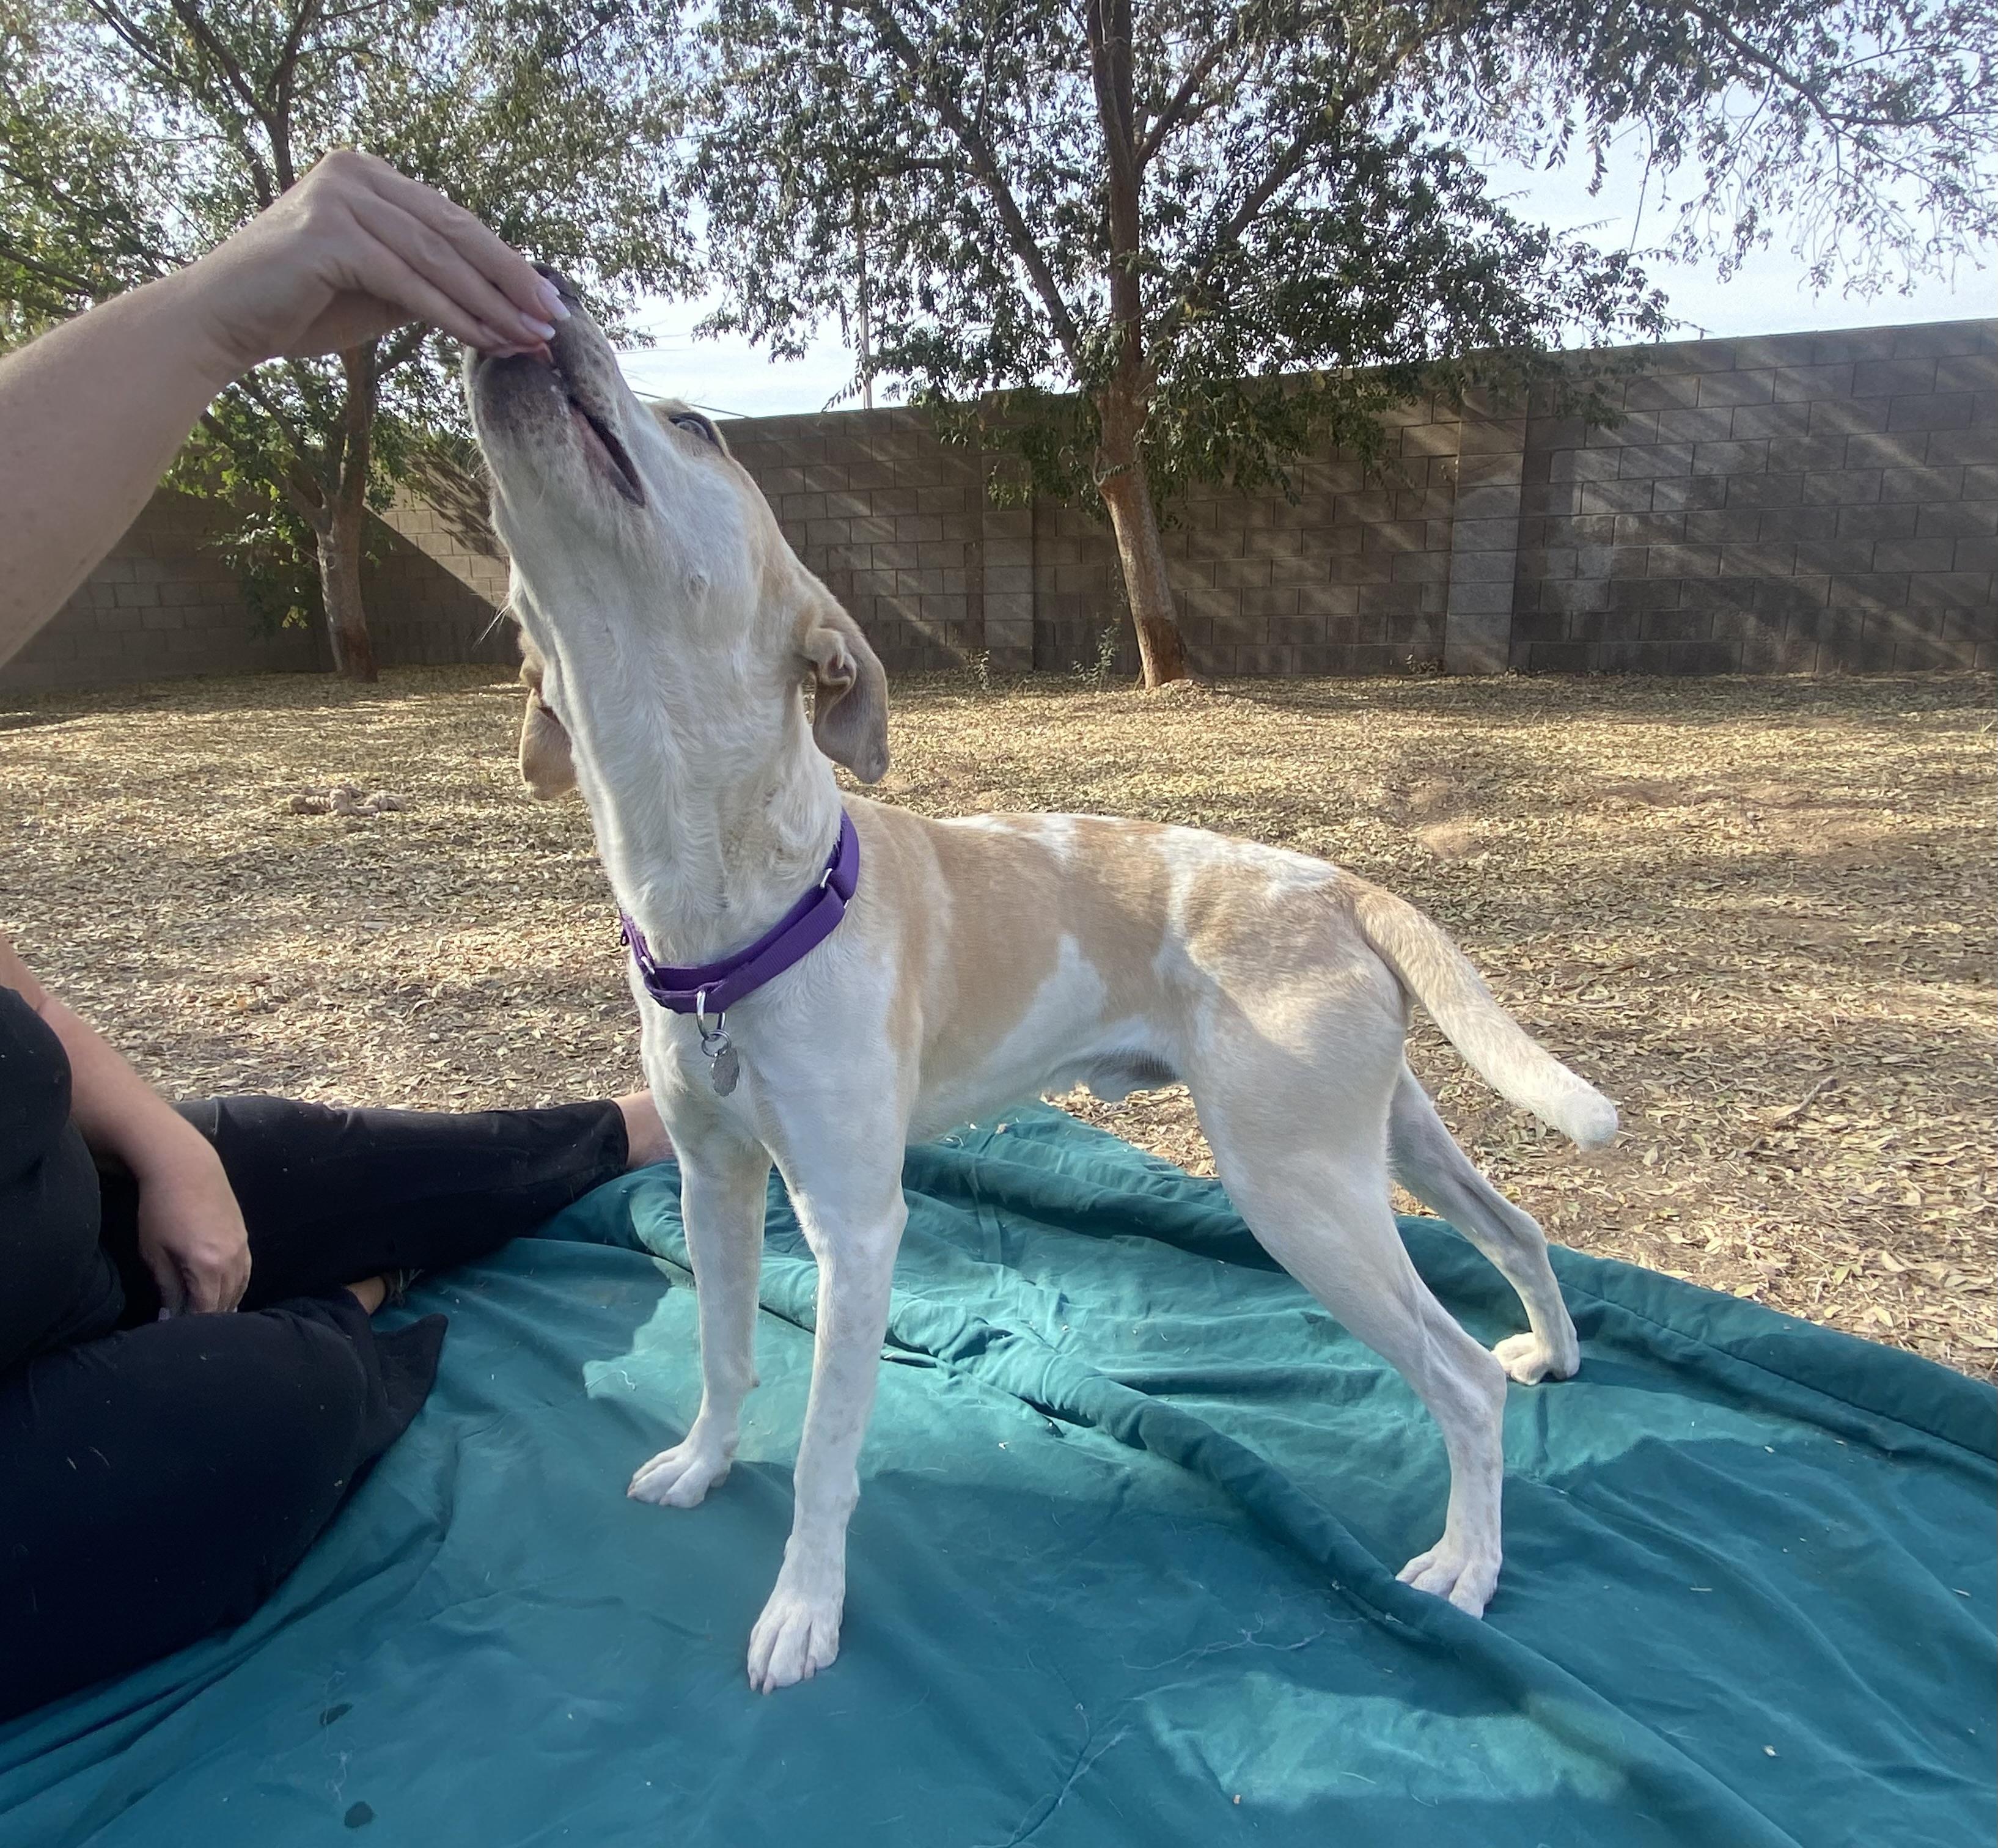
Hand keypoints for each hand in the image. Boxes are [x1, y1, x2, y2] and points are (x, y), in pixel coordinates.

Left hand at [134, 1143, 253, 1314]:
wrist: (184, 1167)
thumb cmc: (160, 1208)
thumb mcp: (154, 1251)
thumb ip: (167, 1286)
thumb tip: (171, 1314)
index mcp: (208, 1265)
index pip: (206, 1310)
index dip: (192, 1325)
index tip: (176, 1334)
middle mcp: (232, 1259)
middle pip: (227, 1302)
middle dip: (210, 1319)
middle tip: (190, 1329)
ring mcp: (243, 1247)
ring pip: (241, 1288)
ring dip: (226, 1304)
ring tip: (209, 1316)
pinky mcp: (245, 1236)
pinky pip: (246, 1271)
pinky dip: (236, 1286)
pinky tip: (225, 1292)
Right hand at [178, 148, 566, 377]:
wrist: (222, 321)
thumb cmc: (301, 308)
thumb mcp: (379, 286)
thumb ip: (427, 277)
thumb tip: (501, 299)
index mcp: (369, 176)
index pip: (452, 221)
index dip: (504, 262)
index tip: (545, 300)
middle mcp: (356, 174)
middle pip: (454, 232)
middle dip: (510, 280)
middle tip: (553, 318)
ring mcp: (341, 198)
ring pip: (437, 259)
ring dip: (490, 304)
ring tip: (530, 337)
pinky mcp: (328, 235)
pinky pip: (408, 282)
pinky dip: (452, 315)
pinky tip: (486, 341)